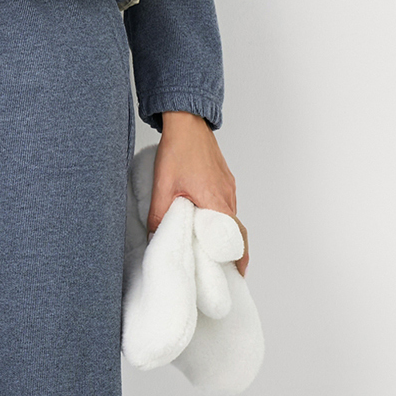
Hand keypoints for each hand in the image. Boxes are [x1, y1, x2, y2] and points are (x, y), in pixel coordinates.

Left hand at [150, 112, 248, 274]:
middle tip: (218, 266)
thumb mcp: (162, 187)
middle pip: (235, 230)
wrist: (187, 121)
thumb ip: (159, 216)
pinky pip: (225, 204)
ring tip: (207, 247)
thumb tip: (155, 238)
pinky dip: (219, 217)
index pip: (237, 236)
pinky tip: (202, 220)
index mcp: (216, 201)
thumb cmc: (178, 150)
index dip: (240, 257)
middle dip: (230, 250)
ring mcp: (228, 187)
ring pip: (229, 217)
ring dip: (223, 233)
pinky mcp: (223, 179)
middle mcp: (227, 196)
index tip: (238, 274)